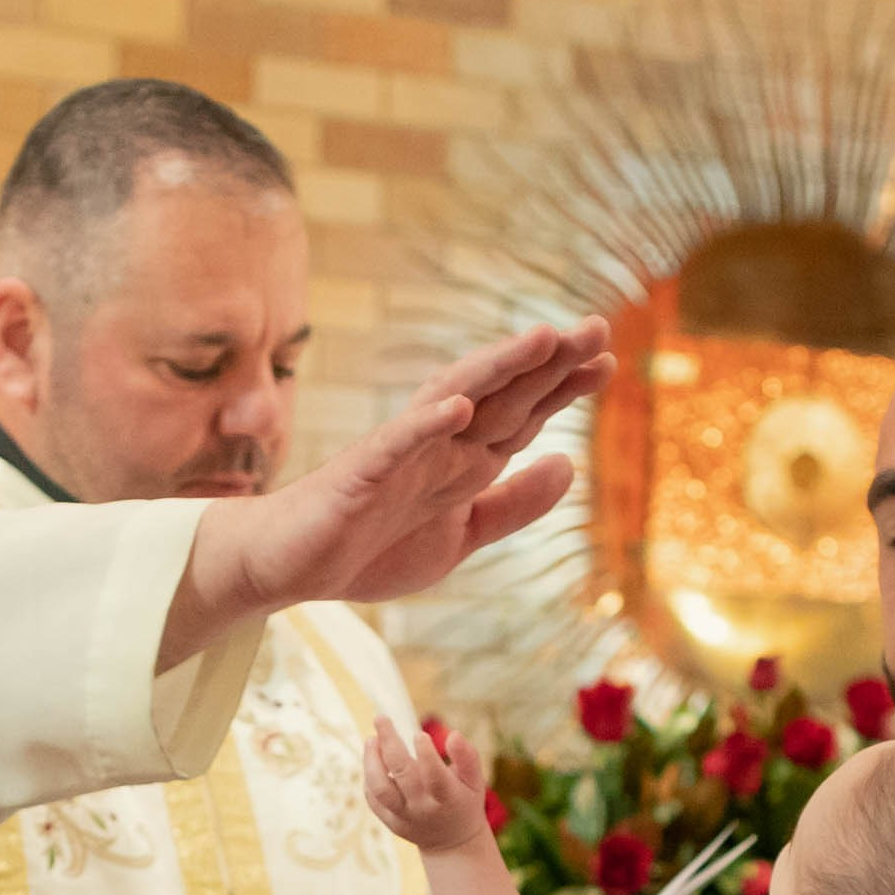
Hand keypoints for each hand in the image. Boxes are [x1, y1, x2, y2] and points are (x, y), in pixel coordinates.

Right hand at [159, 319, 613, 667]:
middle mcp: (435, 445)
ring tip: (541, 341)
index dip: (562, 388)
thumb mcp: (459, 536)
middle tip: (596, 327)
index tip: (606, 360)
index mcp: (461, 462)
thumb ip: (511, 505)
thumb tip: (570, 465)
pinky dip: (425, 424)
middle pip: (500, 396)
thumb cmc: (367, 545)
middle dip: (547, 364)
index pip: (520, 415)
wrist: (288, 567)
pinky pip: (394, 444)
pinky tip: (458, 405)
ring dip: (497, 370)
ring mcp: (397, 455)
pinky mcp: (358, 475)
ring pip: (454, 400)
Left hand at [364, 716, 488, 851]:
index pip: (435, 777)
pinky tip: (373, 757)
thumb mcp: (475, 781)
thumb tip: (453, 734)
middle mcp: (423, 809)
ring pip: (380, 789)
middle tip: (381, 717)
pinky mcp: (390, 821)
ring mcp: (404, 817)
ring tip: (371, 739)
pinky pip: (373, 799)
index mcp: (448, 798)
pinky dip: (369, 776)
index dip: (426, 755)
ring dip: (371, 761)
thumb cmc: (463, 800)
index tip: (418, 733)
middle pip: (402, 775)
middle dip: (390, 743)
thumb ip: (467, 756)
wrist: (452, 842)